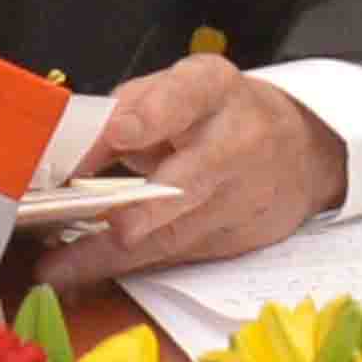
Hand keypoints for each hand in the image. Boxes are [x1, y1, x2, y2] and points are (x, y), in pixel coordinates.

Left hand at [15, 55, 346, 292]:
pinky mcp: (234, 239)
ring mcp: (239, 197)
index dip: (154, 115)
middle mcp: (234, 143)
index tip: (121, 134)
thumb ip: (130, 107)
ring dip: (112, 253)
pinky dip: (124, 266)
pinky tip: (80, 273)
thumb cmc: (219, 115)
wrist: (301, 152)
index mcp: (214, 90)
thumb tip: (79, 144)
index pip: (187, 96)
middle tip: (111, 225)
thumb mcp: (181, 88)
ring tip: (60, 267)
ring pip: (174, 232)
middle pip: (191, 178)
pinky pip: (173, 256)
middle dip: (147, 206)